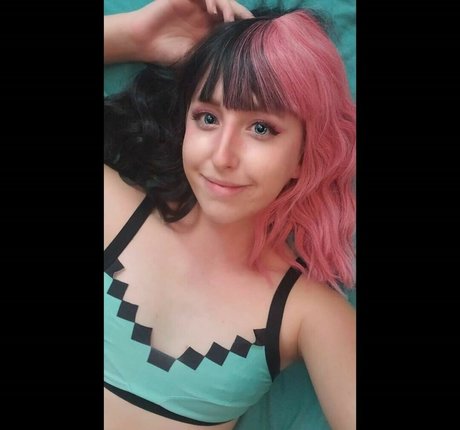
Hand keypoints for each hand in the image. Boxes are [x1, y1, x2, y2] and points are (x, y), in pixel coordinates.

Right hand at [129, 0, 252, 63]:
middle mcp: (205, 14)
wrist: (144, 43)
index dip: (243, 25)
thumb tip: (236, 65)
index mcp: (209, 29)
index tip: (254, 34)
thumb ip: (212, 55)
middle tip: (246, 24)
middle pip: (230, 7)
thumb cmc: (168, 53)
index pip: (232, 23)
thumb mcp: (195, 57)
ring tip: (226, 19)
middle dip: (240, 14)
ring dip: (226, 6)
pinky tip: (213, 11)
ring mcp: (196, 4)